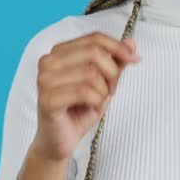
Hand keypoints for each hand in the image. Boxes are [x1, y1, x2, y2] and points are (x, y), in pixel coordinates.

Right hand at [31, 32, 139, 161]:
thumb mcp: (103, 83)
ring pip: (91, 73)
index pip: (94, 38)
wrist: (59, 141)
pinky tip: (91, 108)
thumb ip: (115, 61)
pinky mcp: (47, 99)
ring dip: (104, 90)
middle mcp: (48, 61)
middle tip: (111, 90)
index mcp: (59, 52)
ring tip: (99, 101)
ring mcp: (45, 80)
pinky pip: (84, 92)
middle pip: (95, 52)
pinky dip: (96, 101)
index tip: (134, 59)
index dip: (118, 47)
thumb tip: (131, 42)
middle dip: (112, 72)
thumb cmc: (78, 110)